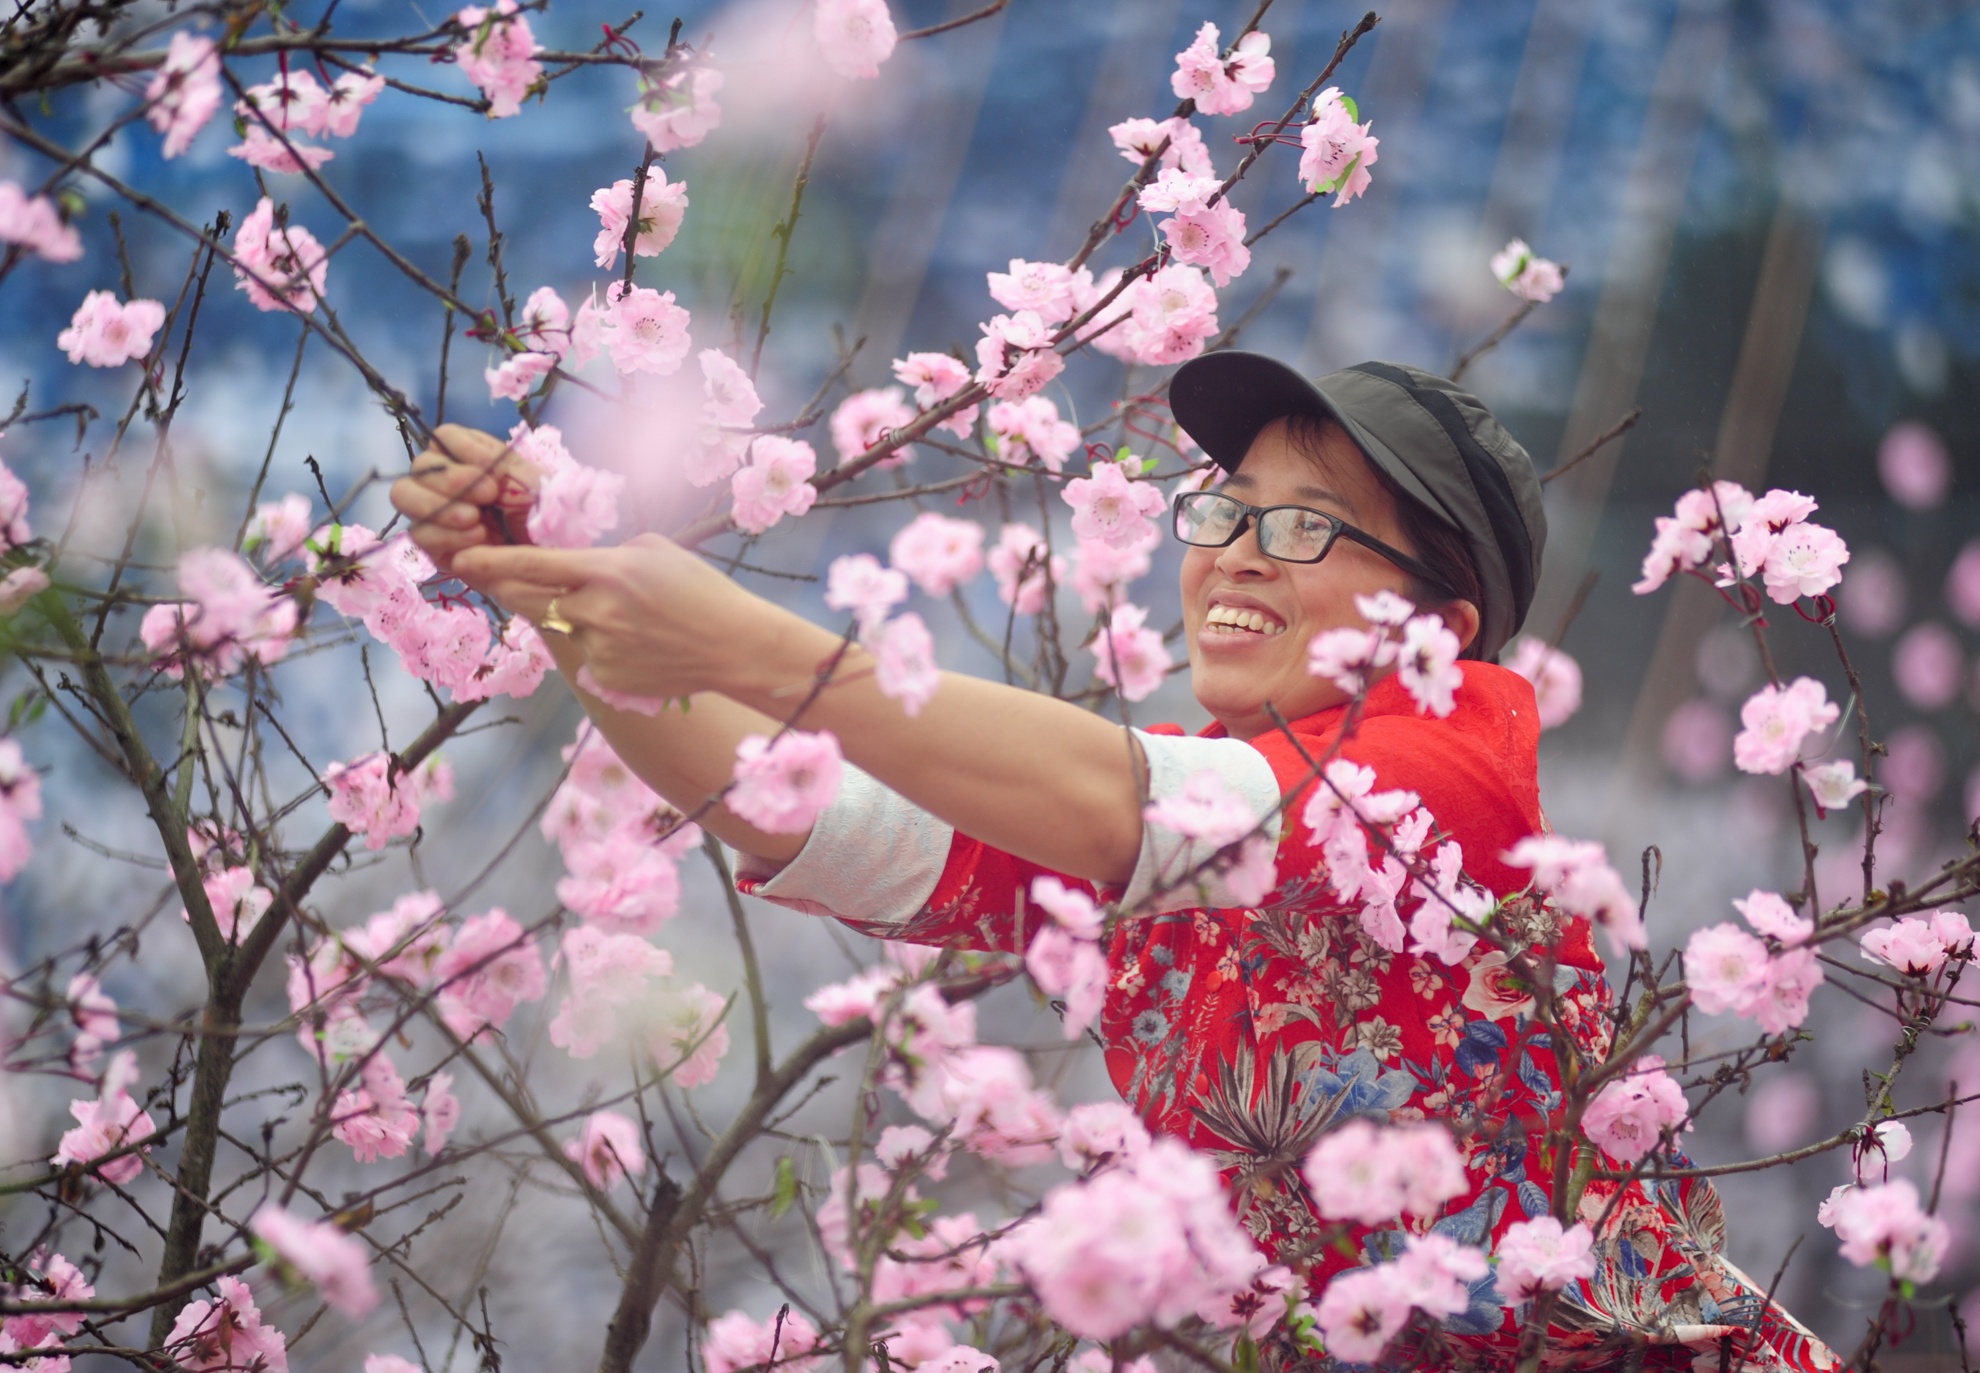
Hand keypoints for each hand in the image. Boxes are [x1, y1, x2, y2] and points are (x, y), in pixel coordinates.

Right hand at [390, 424, 538, 574]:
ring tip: (475, 519)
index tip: (492, 468)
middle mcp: (447, 482)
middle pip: (419, 465)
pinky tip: (477, 539)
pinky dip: (445, 535)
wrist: (551, 559)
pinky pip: (419, 534)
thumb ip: (503, 465)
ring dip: (439, 505)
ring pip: (404, 495)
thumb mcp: (533, 483)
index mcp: (471, 458)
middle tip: (487, 495)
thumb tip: (477, 464)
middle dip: (449, 478)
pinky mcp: (433, 545)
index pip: (444, 437)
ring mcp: (435, 513)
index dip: (462, 448)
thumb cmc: (544, 517)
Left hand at [452, 534, 804, 699]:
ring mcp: (599, 649)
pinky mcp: (607, 679)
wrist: (735, 646)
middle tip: (497, 578)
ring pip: (558, 628)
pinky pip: (585, 656)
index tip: (461, 556)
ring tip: (613, 613)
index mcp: (607, 571)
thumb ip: (606, 553)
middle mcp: (595, 612)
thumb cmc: (701, 591)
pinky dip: (596, 646)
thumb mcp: (656, 549)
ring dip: (567, 616)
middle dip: (506, 587)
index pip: (531, 565)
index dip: (490, 561)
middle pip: (526, 599)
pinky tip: (635, 642)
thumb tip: (575, 563)